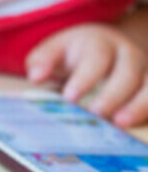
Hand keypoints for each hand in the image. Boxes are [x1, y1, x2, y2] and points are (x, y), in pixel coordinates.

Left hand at [25, 24, 147, 126]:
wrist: (107, 48)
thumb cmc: (74, 54)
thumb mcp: (55, 50)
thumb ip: (42, 60)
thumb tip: (35, 76)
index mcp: (100, 43)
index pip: (96, 58)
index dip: (85, 78)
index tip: (70, 97)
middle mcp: (128, 55)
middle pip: (128, 72)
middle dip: (112, 94)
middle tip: (95, 114)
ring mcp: (145, 71)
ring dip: (139, 105)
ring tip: (120, 123)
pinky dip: (147, 112)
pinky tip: (132, 129)